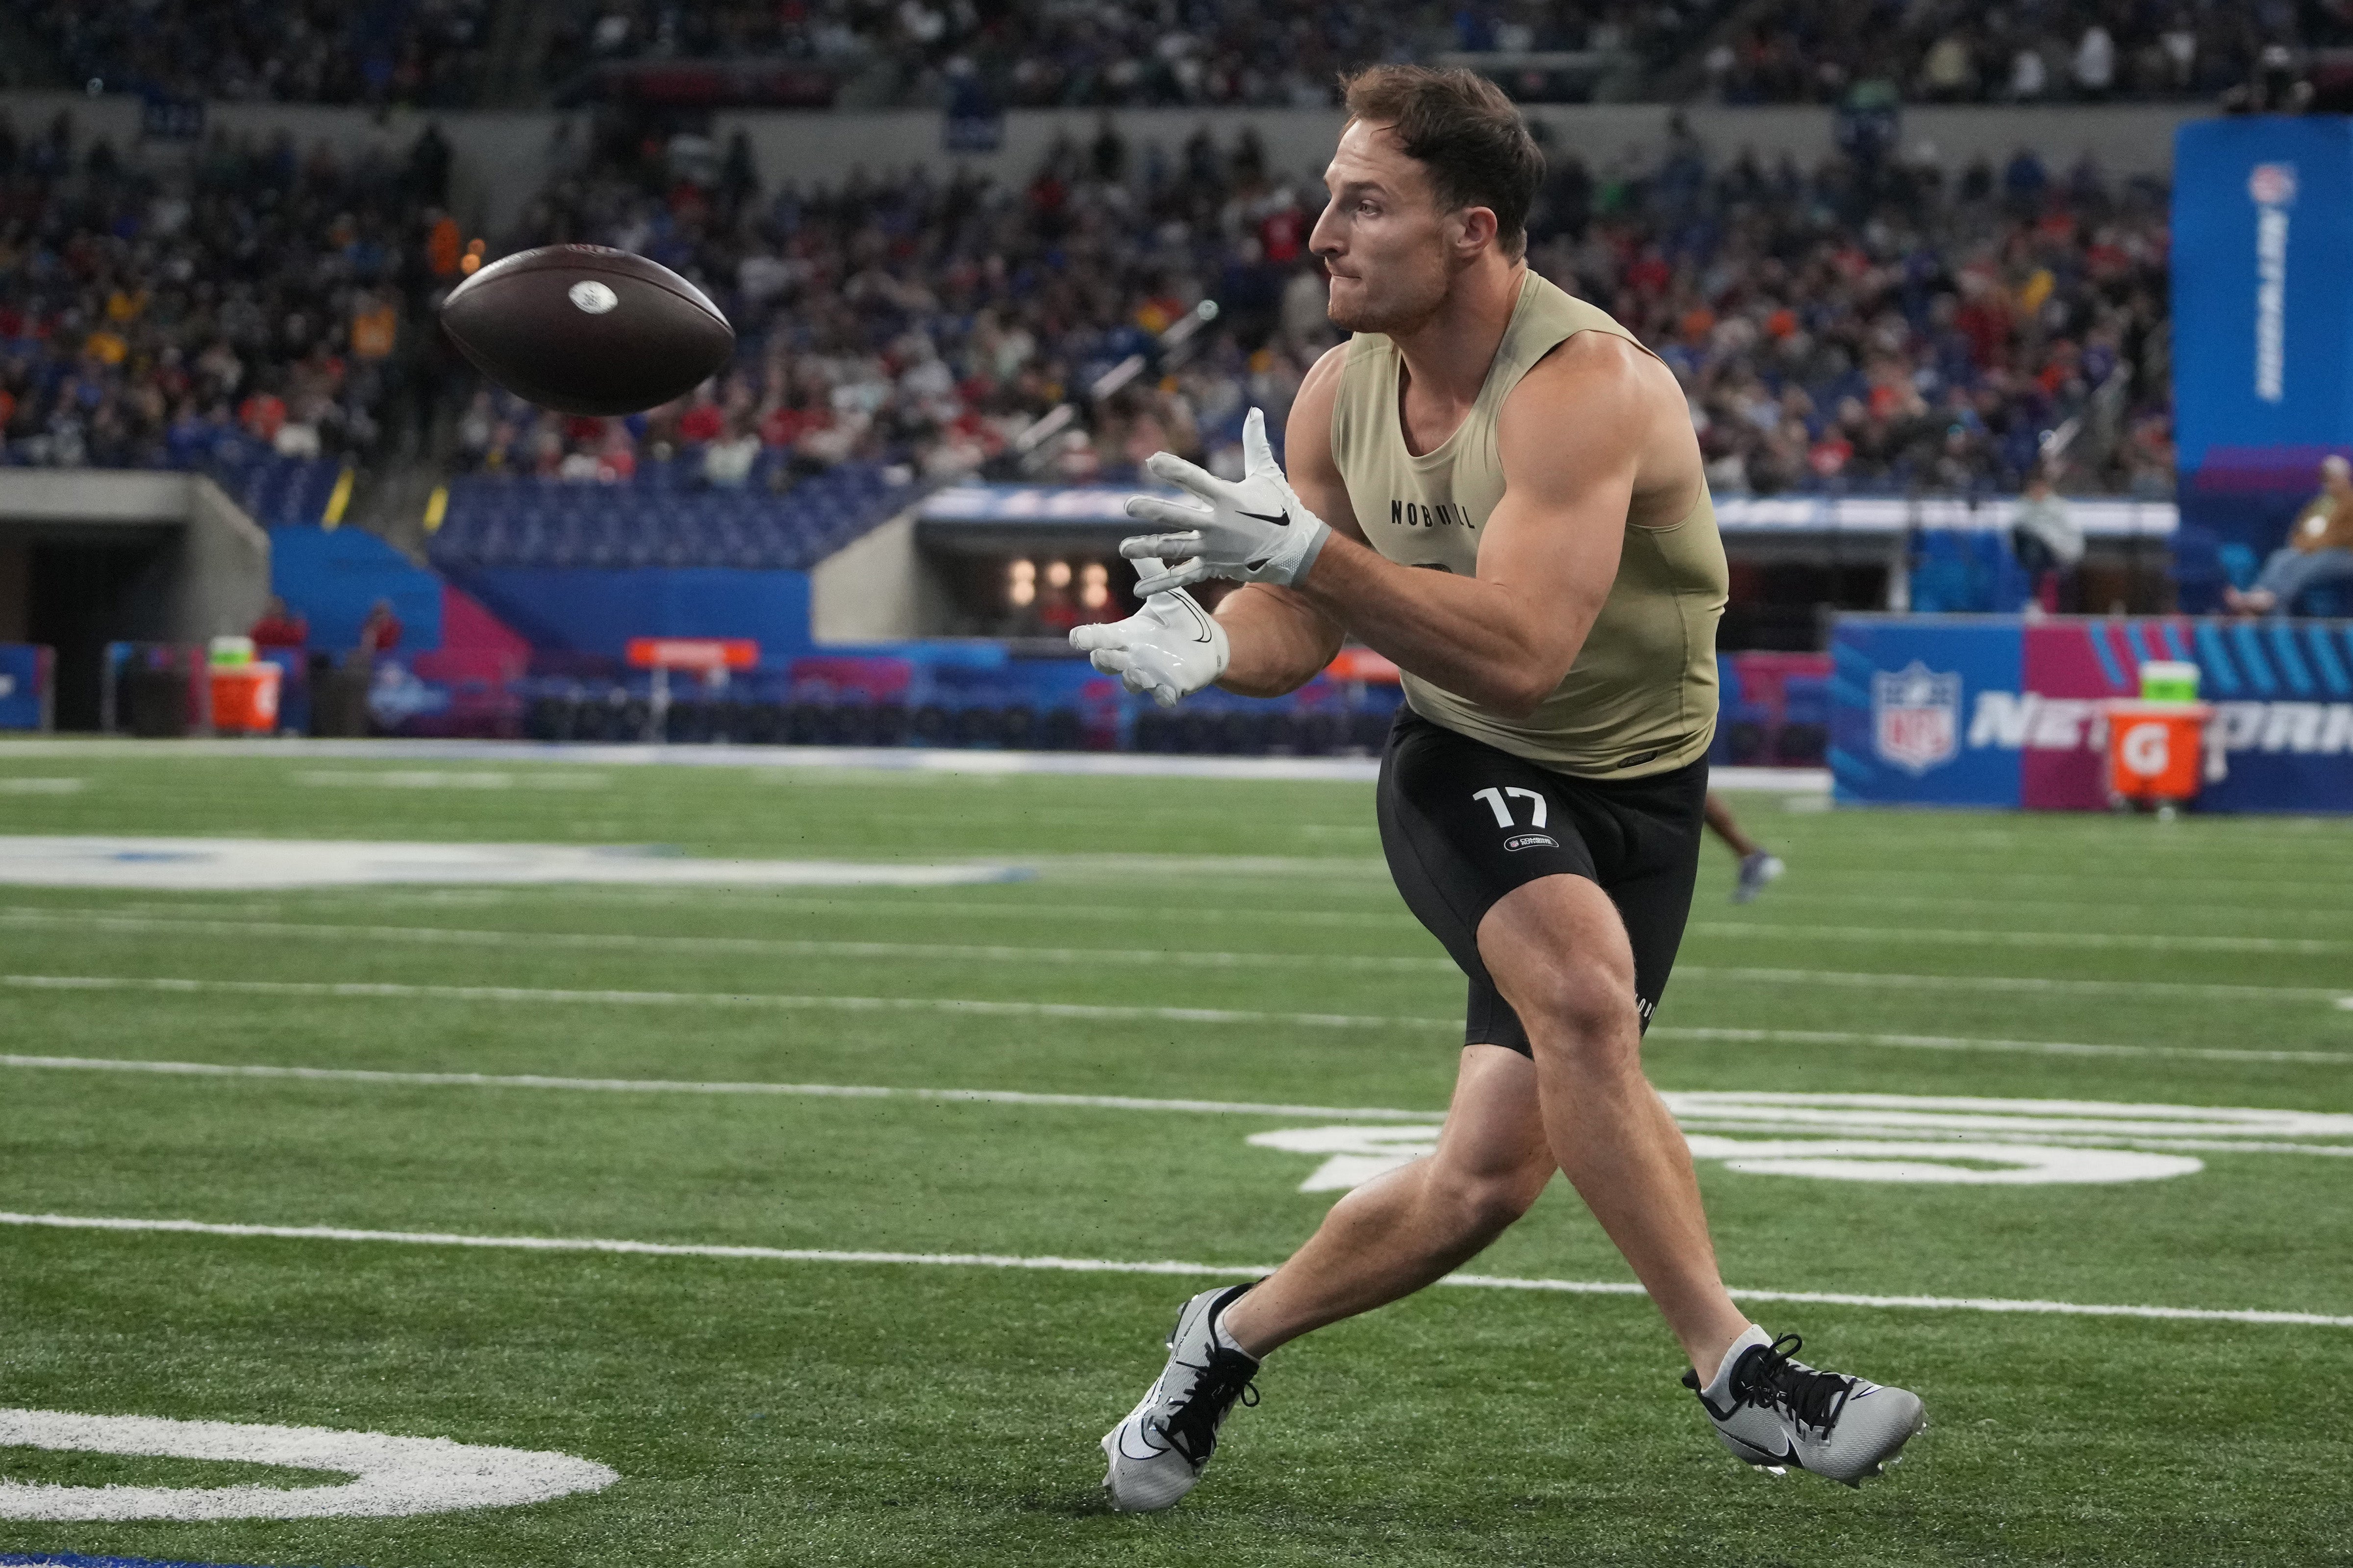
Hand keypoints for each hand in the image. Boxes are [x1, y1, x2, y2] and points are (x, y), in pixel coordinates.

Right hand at [1069, 570, 1230, 707]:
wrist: (1208, 643)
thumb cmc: (1180, 619)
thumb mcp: (1166, 595)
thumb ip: (1150, 572)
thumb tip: (1135, 545)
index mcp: (1124, 635)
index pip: (1096, 638)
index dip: (1085, 638)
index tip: (1077, 637)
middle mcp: (1131, 658)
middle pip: (1107, 663)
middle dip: (1104, 660)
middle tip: (1102, 654)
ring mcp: (1149, 675)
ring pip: (1131, 682)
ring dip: (1132, 678)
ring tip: (1137, 671)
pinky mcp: (1171, 688)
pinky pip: (1163, 697)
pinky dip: (1164, 696)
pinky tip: (1168, 694)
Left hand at [1120, 406, 1331, 594]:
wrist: (1296, 550)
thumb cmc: (1281, 508)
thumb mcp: (1267, 474)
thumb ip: (1255, 443)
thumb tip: (1254, 411)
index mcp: (1228, 498)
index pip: (1196, 479)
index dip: (1173, 469)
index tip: (1152, 460)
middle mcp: (1218, 524)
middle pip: (1180, 517)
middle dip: (1153, 511)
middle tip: (1129, 506)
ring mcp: (1214, 548)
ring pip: (1176, 548)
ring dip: (1148, 548)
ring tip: (1125, 548)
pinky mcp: (1213, 567)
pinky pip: (1184, 577)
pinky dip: (1161, 584)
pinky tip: (1139, 590)